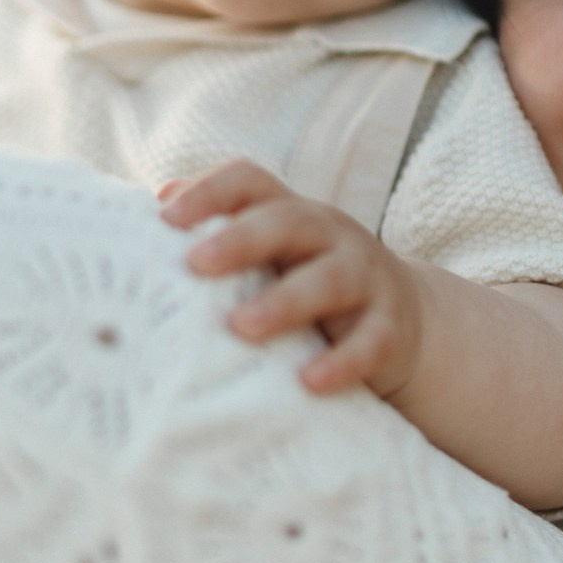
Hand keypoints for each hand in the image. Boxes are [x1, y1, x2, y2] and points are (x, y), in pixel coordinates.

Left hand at [159, 160, 424, 397]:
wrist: (407, 322)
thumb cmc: (310, 283)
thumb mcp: (273, 255)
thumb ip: (221, 234)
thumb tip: (155, 206)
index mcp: (292, 213)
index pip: (251, 182)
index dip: (210, 192)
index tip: (166, 216)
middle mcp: (331, 235)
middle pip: (289, 222)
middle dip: (242, 239)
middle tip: (196, 263)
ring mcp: (366, 278)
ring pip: (330, 278)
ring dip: (286, 301)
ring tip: (242, 327)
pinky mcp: (390, 329)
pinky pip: (370, 342)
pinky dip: (343, 361)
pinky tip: (310, 381)